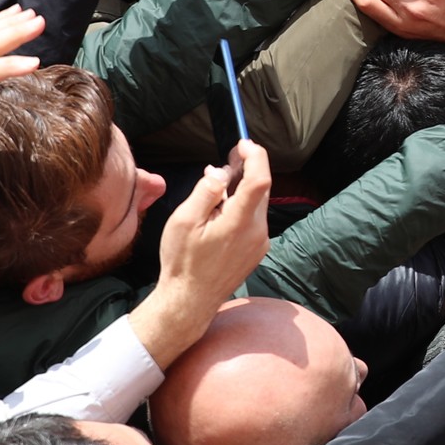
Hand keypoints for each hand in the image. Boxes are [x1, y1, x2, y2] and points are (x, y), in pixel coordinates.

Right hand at [135, 139, 272, 367]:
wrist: (190, 301)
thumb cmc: (183, 262)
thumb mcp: (184, 221)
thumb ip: (206, 192)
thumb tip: (221, 172)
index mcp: (239, 222)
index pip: (260, 180)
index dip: (255, 156)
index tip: (242, 144)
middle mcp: (257, 232)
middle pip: (260, 189)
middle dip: (247, 169)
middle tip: (229, 159)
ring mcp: (260, 242)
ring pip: (257, 204)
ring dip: (242, 190)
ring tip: (218, 190)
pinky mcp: (257, 250)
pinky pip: (254, 219)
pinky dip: (242, 207)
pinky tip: (221, 212)